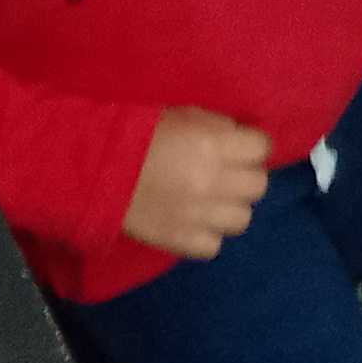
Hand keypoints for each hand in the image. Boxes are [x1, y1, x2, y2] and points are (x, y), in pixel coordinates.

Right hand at [124, 107, 270, 259]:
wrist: (98, 170)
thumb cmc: (143, 135)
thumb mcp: (187, 116)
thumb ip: (220, 128)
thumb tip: (242, 140)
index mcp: (215, 146)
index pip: (263, 148)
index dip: (253, 147)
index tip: (242, 148)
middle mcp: (214, 182)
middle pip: (258, 186)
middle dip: (246, 177)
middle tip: (228, 175)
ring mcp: (199, 215)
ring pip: (242, 219)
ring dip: (231, 208)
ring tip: (213, 201)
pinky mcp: (180, 241)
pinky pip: (213, 246)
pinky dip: (208, 235)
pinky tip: (195, 222)